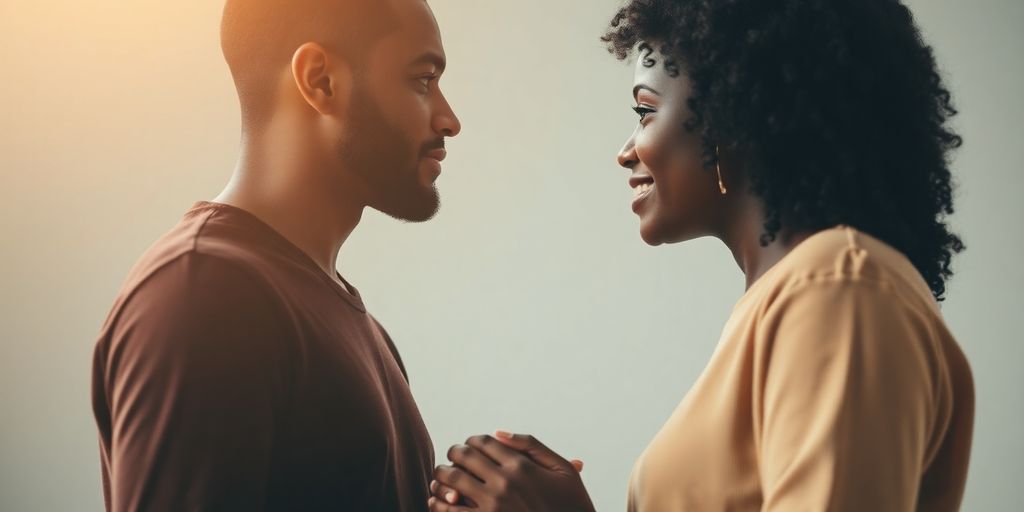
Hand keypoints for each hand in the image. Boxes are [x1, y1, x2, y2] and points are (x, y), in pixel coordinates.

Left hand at [428, 430, 594, 511]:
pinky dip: (438, 503)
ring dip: (442, 475)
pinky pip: (451, 511)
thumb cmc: (570, 505)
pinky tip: (438, 501)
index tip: (470, 447)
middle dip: (454, 453)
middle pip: (464, 456)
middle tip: (453, 458)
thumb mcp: (561, 470)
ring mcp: (493, 506)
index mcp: (522, 466)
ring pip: (452, 480)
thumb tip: (499, 432)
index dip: (472, 441)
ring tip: (442, 478)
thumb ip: (531, 446)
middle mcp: (505, 482)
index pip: (484, 441)